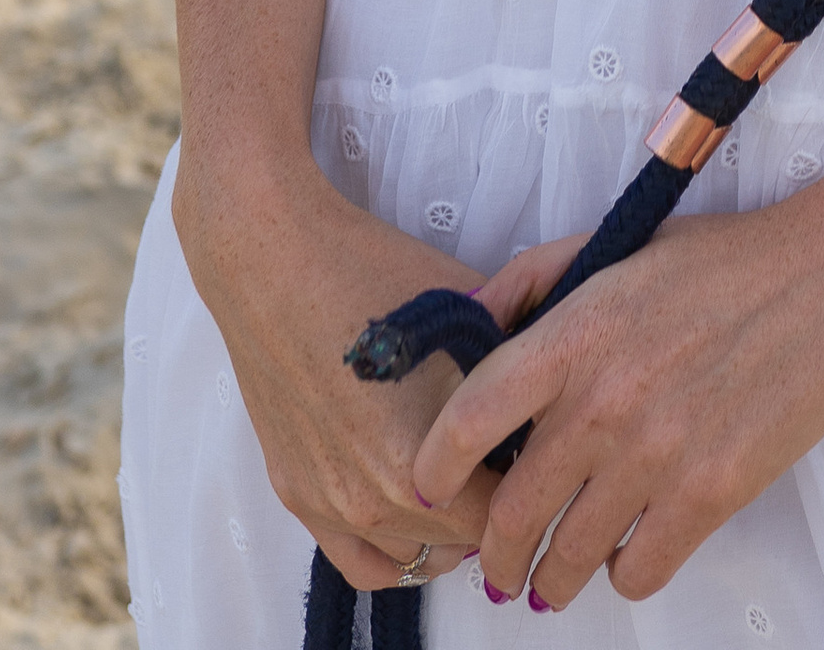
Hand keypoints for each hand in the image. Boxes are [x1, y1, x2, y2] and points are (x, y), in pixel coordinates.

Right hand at [173, 151, 501, 593]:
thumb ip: (511, 371)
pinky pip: (359, 561)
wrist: (275, 261)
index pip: (504, 509)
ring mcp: (328, 503)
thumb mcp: (470, 313)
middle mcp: (371, 499)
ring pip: (414, 557)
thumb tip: (547, 404)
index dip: (531, 478)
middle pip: (463, 540)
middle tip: (510, 464)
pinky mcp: (294, 495)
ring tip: (469, 491)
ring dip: (448, 534)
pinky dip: (395, 550)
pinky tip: (418, 516)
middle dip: (494, 505)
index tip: (540, 449)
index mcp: (420, 458)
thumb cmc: (374, 274)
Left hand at [413, 196, 823, 607]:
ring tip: (551, 584)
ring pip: (568, 557)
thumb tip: (474, 324)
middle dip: (493, 554)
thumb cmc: (727, 258)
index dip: (434, 471)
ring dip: (550, 581)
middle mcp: (603, 401)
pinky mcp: (710, 494)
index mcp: (574, 334)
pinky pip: (638, 571)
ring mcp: (657, 453)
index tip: (432, 494)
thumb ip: (536, 278)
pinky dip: (623, 575)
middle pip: (511, 512)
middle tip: (497, 568)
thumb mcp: (620, 244)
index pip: (466, 421)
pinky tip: (627, 557)